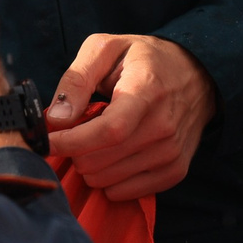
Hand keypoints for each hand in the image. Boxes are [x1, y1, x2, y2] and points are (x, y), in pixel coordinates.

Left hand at [46, 35, 216, 201]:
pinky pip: (123, 193)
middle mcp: (163, 127)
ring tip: (97, 139)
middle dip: (75, 150)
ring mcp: (171, 153)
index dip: (71, 142)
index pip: (108, 131)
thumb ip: (77, 79)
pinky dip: (108, 179)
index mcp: (146, 91)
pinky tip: (112, 155)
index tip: (45, 142)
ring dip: (90, 164)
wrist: (196, 75)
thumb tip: (57, 119)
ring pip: (106, 181)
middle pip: (100, 161)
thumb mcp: (106, 49)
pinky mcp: (174, 172)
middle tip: (76, 131)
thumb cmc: (145, 59)